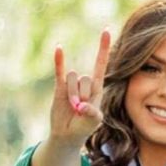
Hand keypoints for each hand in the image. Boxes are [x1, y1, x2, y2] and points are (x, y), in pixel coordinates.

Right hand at [49, 28, 110, 143]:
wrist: (66, 135)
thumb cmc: (83, 129)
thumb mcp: (93, 123)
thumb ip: (92, 114)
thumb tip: (82, 104)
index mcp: (97, 89)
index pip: (101, 64)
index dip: (103, 48)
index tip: (106, 29)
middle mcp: (85, 83)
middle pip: (84, 78)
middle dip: (81, 96)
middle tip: (79, 111)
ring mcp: (72, 84)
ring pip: (72, 78)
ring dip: (71, 94)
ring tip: (72, 108)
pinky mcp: (59, 87)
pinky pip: (60, 71)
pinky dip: (59, 60)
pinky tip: (59, 48)